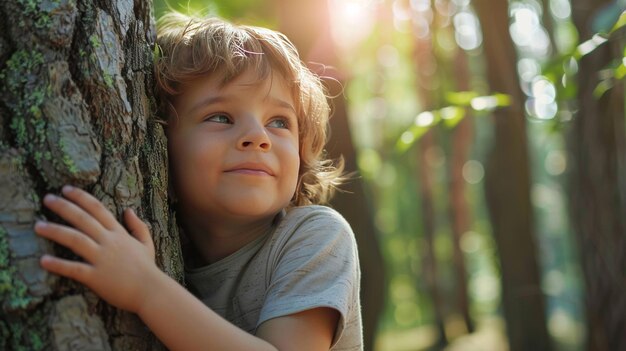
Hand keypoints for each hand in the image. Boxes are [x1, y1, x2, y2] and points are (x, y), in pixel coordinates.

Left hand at [35, 185, 159, 312]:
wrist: (151, 291)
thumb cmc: (147, 268)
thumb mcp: (146, 243)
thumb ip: (138, 226)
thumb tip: (129, 210)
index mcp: (119, 233)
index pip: (98, 209)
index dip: (81, 197)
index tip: (66, 189)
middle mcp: (109, 242)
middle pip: (83, 219)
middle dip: (64, 207)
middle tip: (47, 198)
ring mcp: (102, 259)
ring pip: (75, 240)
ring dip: (55, 231)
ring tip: (38, 226)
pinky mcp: (96, 277)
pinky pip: (74, 269)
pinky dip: (58, 265)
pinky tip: (43, 260)